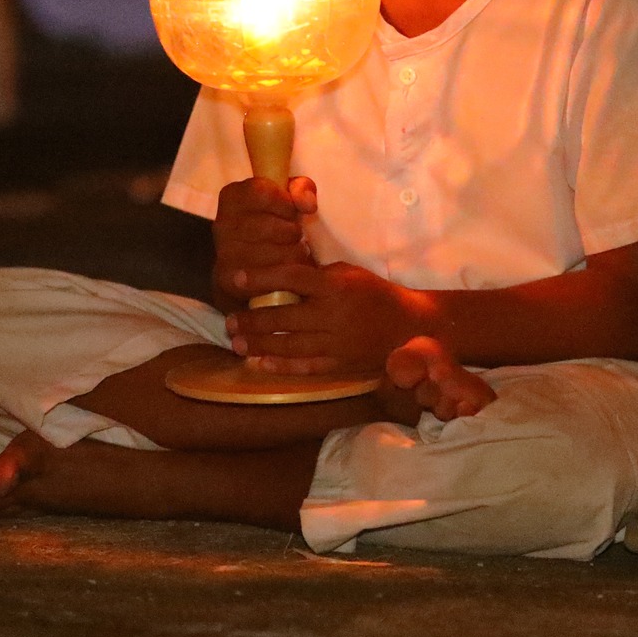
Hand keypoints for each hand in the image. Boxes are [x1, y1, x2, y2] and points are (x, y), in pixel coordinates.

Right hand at [211, 175, 316, 309]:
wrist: (248, 272)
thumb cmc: (273, 226)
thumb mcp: (287, 200)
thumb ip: (300, 190)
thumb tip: (308, 204)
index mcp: (233, 197)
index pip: (262, 192)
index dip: (285, 203)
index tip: (291, 211)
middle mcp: (222, 223)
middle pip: (272, 226)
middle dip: (293, 232)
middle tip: (295, 236)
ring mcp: (225, 253)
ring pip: (276, 252)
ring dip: (295, 254)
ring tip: (294, 252)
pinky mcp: (229, 279)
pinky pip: (271, 276)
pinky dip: (287, 273)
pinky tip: (286, 269)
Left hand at [223, 261, 436, 375]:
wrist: (409, 325)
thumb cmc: (374, 292)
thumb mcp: (348, 272)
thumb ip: (316, 274)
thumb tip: (278, 269)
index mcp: (335, 286)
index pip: (291, 277)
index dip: (260, 277)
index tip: (235, 278)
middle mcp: (334, 315)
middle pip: (284, 317)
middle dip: (251, 319)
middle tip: (228, 320)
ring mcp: (337, 343)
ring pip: (290, 345)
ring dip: (259, 344)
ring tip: (237, 341)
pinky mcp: (340, 364)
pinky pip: (306, 367)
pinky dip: (281, 366)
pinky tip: (260, 362)